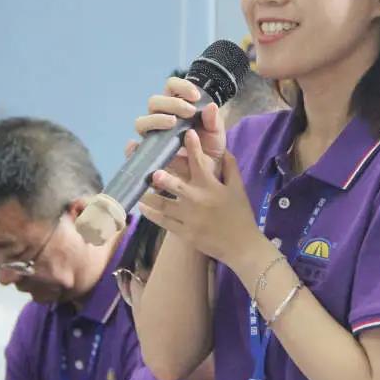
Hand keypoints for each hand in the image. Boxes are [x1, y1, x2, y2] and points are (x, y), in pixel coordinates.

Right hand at [127, 77, 226, 181]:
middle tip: (189, 112)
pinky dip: (132, 148)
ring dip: (156, 119)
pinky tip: (137, 146)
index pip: (171, 86)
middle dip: (172, 103)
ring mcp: (152, 135)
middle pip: (154, 101)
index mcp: (177, 105)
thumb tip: (211, 106)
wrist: (207, 174)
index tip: (196, 97)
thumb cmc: (210, 148)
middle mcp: (160, 117)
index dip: (181, 86)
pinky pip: (133, 150)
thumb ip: (214, 122)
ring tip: (172, 124)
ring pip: (142, 121)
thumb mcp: (216, 135)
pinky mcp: (148, 153)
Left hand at [137, 128, 262, 264]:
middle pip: (176, 187)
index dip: (193, 146)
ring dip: (150, 197)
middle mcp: (197, 201)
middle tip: (152, 171)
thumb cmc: (240, 214)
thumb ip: (230, 167)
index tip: (186, 133)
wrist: (241, 246)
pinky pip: (164, 223)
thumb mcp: (238, 188)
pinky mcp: (184, 233)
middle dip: (164, 179)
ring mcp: (189, 218)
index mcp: (211, 187)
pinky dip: (151, 215)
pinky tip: (142, 207)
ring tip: (138, 189)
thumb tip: (223, 149)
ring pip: (164, 206)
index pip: (200, 163)